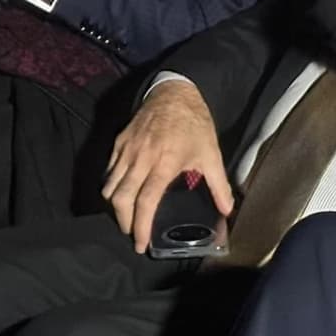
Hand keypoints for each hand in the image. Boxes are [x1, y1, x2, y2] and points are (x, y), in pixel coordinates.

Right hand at [101, 80, 233, 252]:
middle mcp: (141, 158)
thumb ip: (219, 185)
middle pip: (120, 198)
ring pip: (109, 185)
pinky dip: (110, 186)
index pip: (146, 201)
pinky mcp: (119, 142)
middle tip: (132, 234)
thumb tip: (227, 211)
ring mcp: (127, 149)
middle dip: (123, 222)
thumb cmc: (195, 123)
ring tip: (126, 218)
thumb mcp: (211, 153)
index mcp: (165, 163)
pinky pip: (108, 170)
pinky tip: (120, 194)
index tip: (140, 243)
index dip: (141, 226)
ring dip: (114, 207)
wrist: (175, 91)